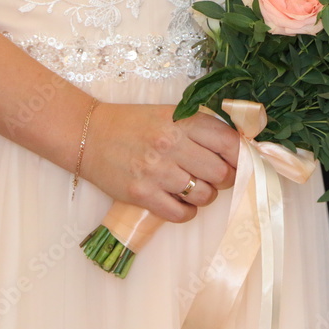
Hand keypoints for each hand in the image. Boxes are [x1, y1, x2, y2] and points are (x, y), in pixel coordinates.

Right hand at [81, 104, 239, 222]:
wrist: (89, 134)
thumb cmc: (135, 125)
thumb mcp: (170, 114)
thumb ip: (202, 129)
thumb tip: (239, 151)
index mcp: (182, 121)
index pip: (229, 143)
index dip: (240, 157)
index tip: (236, 162)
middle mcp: (170, 145)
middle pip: (221, 173)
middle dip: (223, 179)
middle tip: (213, 177)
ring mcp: (156, 171)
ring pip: (204, 196)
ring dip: (204, 196)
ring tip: (192, 188)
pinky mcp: (142, 194)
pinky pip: (181, 214)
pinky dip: (186, 212)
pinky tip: (179, 202)